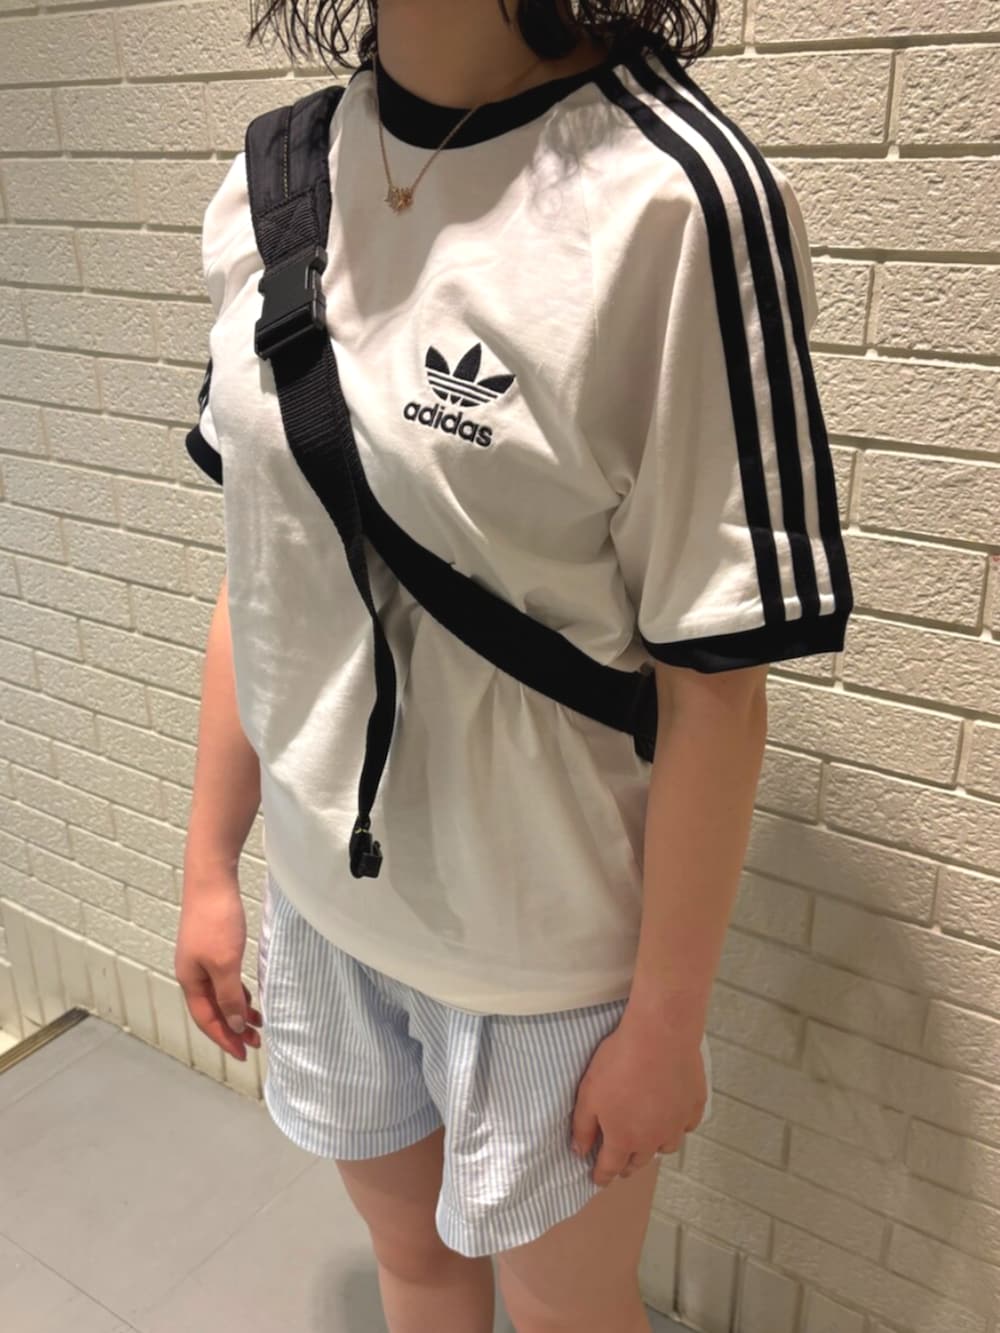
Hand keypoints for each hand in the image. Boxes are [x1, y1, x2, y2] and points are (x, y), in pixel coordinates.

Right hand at [175, 871, 262, 1061]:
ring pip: (219, 995)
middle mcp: (191, 973)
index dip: (225, 1039)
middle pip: (212, 1010)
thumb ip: (228, 997)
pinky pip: (223, 979)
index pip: (206, 1020)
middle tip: (256, 1043)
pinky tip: (249, 995)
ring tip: (258, 1023)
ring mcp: (200, 959)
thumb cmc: (217, 921)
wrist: (212, 880)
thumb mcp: (226, 964)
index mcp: (190, 981)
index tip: (244, 1054)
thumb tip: (232, 1026)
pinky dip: (236, 992)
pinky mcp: (212, 945)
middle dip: (232, 1028)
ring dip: (237, 1010)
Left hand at [570, 1011, 707, 1187]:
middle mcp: (652, 1139)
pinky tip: (670, 1114)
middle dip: (626, 1164)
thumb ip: (582, 1127)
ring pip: (665, 1147)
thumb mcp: (588, 1094)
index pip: (610, 1168)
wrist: (659, 1036)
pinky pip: (686, 1125)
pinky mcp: (694, 1106)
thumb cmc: (620, 1062)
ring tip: (646, 1137)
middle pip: (638, 1161)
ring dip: (653, 1146)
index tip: (598, 1180)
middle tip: (619, 1161)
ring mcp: (676, 1124)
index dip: (602, 1176)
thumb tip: (579, 1151)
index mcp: (623, 1139)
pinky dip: (677, 1125)